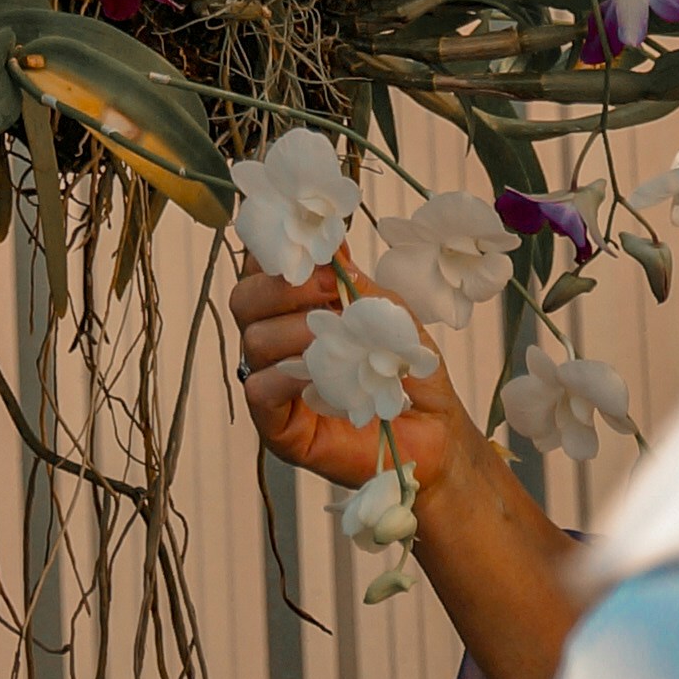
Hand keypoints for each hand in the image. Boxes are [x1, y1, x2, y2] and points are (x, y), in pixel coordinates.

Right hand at [230, 263, 471, 497]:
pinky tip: (317, 377)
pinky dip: (285, 377)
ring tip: (334, 337)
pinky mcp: (278, 427)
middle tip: (328, 290)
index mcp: (294, 308)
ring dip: (293, 330)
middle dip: (281, 287)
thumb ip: (354, 283)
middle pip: (244, 299)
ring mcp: (274, 385)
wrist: (435, 435)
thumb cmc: (409, 371)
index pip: (261, 267)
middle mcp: (276, 342)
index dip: (278, 252)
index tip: (318, 254)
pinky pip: (258, 390)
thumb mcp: (388, 315)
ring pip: (253, 340)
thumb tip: (330, 243)